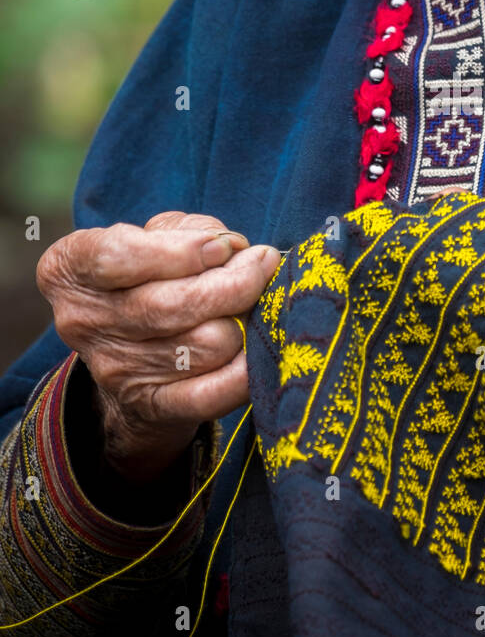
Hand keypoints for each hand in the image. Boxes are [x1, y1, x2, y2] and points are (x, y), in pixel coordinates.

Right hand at [36, 212, 280, 482]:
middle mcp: (83, 321)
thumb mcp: (156, 235)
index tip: (224, 245)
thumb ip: (190, 231)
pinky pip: (211, 394)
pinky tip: (259, 345)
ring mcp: (114, 369)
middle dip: (235, 282)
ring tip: (253, 303)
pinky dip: (246, 371)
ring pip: (205, 345)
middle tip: (263, 264)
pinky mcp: (150, 405)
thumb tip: (233, 250)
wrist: (134, 346)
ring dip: (244, 321)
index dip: (181, 251)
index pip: (117, 257)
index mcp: (70, 269)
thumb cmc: (152, 273)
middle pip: (172, 306)